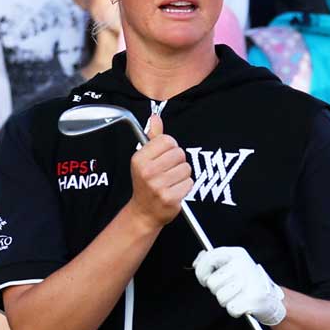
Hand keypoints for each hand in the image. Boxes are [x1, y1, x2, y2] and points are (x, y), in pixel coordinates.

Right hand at [126, 112, 191, 230]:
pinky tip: (175, 190)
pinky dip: (185, 187)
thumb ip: (153, 138)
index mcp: (139, 159)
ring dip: (182, 175)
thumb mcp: (145, 159)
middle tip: (168, 171)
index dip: (170, 147)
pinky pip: (189, 183)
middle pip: (179, 154)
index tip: (165, 156)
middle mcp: (147, 172)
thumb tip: (155, 118)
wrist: (144, 212)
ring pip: (186, 169)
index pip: (167, 140)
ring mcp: (158, 186)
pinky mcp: (170, 198)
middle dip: (178, 162)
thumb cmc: (146, 183)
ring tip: (171, 181)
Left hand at [193, 246, 286, 325]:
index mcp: (236, 254)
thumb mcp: (231, 265)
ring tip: (237, 296)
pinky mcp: (253, 298)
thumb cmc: (247, 282)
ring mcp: (249, 281)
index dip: (201, 272)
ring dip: (226, 301)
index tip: (203, 279)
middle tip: (230, 289)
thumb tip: (196, 263)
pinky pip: (231, 308)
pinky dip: (235, 310)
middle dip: (217, 290)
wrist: (271, 298)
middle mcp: (243, 264)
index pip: (209, 258)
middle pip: (212, 282)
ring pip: (220, 297)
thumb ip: (211, 260)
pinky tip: (243, 305)